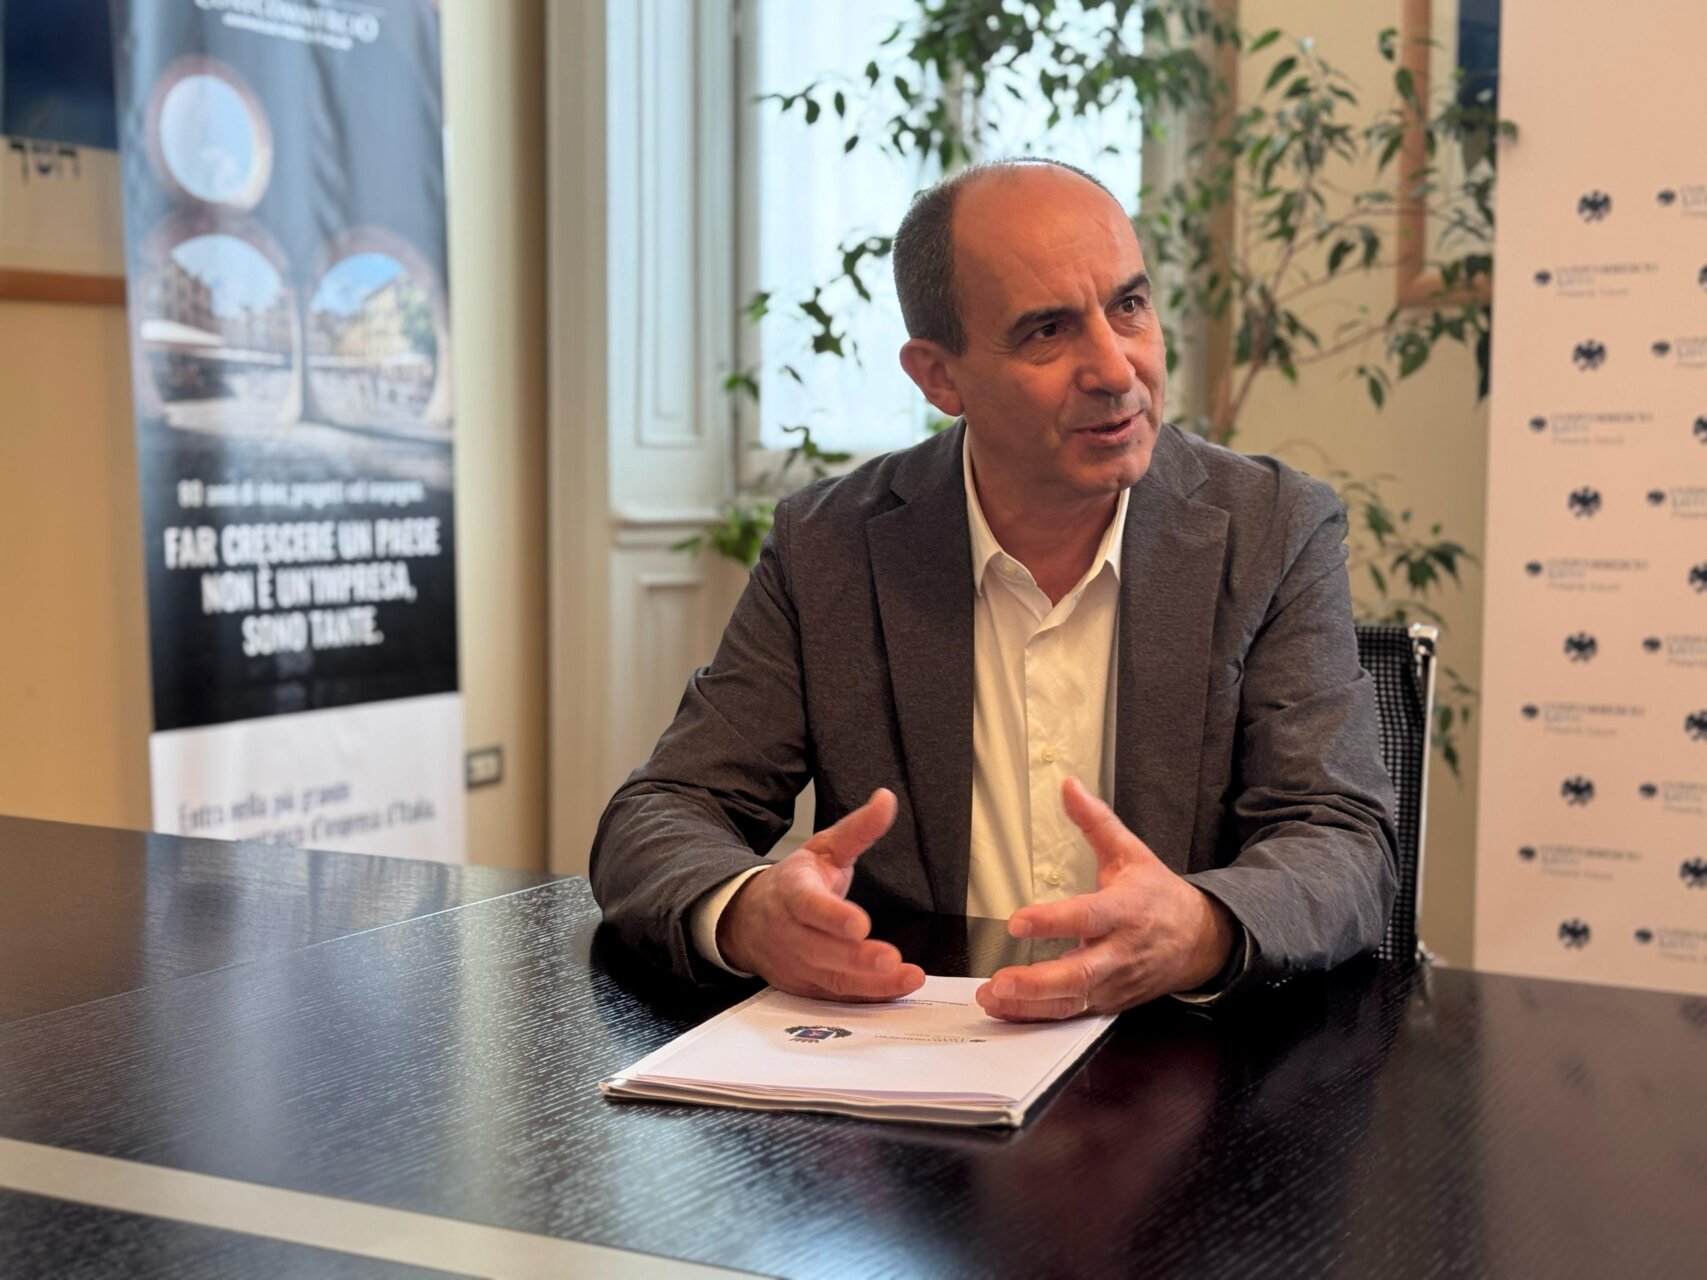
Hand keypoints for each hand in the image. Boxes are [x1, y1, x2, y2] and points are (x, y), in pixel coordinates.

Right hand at [718, 788, 925, 1000]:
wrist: (746, 919)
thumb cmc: (792, 883)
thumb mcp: (823, 847)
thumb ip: (858, 829)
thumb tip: (886, 800)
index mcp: (792, 892)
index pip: (809, 906)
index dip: (833, 916)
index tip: (860, 923)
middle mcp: (790, 931)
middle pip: (822, 949)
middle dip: (857, 957)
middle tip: (890, 959)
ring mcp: (795, 963)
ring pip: (832, 978)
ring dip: (870, 982)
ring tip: (905, 977)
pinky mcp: (805, 985)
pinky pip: (837, 996)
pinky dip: (867, 996)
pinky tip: (896, 989)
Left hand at [975, 777, 1236, 1020]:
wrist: (1200, 941)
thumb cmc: (1159, 897)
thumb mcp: (1130, 853)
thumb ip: (1095, 822)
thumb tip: (1068, 786)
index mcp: (1125, 911)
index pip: (1088, 917)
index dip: (1053, 921)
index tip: (1017, 921)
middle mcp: (1120, 952)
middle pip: (1081, 973)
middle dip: (1038, 982)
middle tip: (1001, 981)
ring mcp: (1114, 983)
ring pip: (1072, 1001)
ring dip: (1031, 1005)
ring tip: (993, 998)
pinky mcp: (1108, 1003)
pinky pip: (1071, 1013)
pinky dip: (1037, 1015)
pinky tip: (1006, 1010)